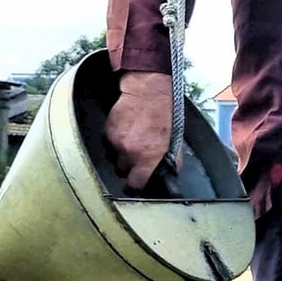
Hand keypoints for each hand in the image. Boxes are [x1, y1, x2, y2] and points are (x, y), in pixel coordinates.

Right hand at [105, 72, 174, 190]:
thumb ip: (169, 162)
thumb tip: (166, 176)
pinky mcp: (108, 133)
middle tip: (135, 156)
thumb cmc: (164, 118)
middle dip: (127, 167)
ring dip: (119, 153)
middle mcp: (131, 154)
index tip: (135, 183)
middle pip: (122, 171)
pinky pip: (107, 144)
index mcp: (150, 159)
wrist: (148, 94)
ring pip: (113, 158)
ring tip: (131, 140)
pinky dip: (113, 140)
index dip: (135, 186)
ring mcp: (117, 143)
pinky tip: (124, 131)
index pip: (136, 185)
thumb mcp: (174, 143)